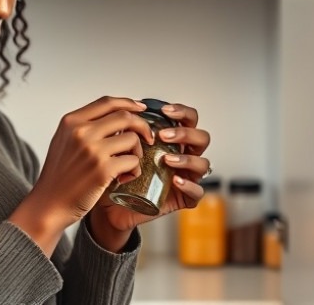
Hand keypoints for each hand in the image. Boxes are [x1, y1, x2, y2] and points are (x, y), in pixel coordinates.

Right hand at [8, 96, 152, 253]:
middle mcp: (81, 131)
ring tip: (129, 164)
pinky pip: (132, 161)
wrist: (49, 204)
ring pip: (132, 139)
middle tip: (147, 138)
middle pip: (124, 116)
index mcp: (71, 121)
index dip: (128, 103)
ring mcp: (92, 150)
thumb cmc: (59, 177)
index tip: (141, 109)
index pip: (107, 102)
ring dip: (137, 152)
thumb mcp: (64, 141)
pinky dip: (134, 170)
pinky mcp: (102, 170)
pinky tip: (125, 178)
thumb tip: (116, 117)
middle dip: (142, 126)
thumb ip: (84, 127)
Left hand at [90, 102, 210, 236]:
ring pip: (203, 163)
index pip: (189, 119)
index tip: (164, 111)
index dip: (182, 112)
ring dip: (186, 158)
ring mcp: (186, 177)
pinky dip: (188, 185)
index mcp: (173, 140)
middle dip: (185, 133)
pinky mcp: (184, 198)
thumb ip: (126, 129)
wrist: (110, 204)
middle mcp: (183, 156)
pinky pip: (197, 192)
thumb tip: (125, 109)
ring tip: (166, 159)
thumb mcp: (120, 146)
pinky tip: (174, 180)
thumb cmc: (118, 173)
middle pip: (202, 138)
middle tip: (162, 135)